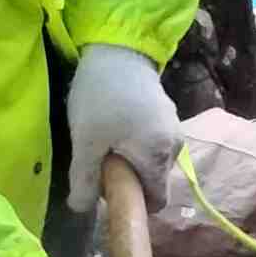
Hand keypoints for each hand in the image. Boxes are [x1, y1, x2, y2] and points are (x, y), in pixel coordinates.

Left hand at [63, 42, 177, 209]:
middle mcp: (175, 146)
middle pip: (153, 180)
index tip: (109, 187)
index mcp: (159, 156)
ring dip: (131, 158)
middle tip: (101, 158)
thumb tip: (80, 209)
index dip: (133, 201)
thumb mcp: (85, 141)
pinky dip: (137, 142)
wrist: (117, 47)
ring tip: (107, 137)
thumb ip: (83, 179)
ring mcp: (174, 128)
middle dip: (129, 177)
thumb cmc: (101, 96)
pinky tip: (117, 122)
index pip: (156, 200)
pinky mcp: (168, 114)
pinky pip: (154, 142)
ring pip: (153, 160)